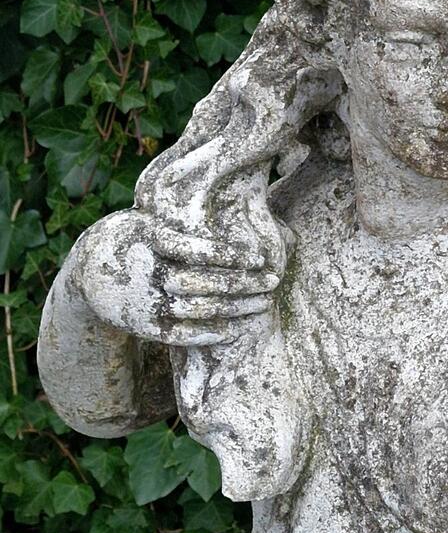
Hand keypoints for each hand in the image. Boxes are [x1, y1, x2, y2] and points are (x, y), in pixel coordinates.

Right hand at [76, 210, 285, 346]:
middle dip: (244, 283)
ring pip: (198, 308)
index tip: (259, 258)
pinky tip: (232, 328)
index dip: (231, 255)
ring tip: (263, 302)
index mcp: (151, 239)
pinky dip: (207, 332)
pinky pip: (178, 335)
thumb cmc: (138, 235)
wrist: (89, 270)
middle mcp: (148, 271)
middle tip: (273, 281)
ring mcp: (144, 301)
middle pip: (205, 282)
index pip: (197, 250)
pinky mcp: (142, 325)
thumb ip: (185, 215)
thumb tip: (239, 197)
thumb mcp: (152, 215)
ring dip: (236, 308)